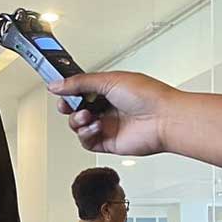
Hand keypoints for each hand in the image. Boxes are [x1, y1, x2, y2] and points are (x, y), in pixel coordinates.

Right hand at [48, 72, 175, 155]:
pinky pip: (87, 141)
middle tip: (67, 104)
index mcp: (108, 88)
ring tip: (87, 116)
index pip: (80, 89)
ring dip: (77, 120)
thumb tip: (57, 84)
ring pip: (78, 126)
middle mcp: (107, 107)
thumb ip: (79, 82)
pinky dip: (86, 134)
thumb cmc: (148, 96)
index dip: (68, 90)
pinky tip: (96, 127)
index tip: (58, 88)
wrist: (164, 119)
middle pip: (75, 108)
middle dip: (68, 106)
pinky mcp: (108, 142)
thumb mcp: (109, 80)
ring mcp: (107, 125)